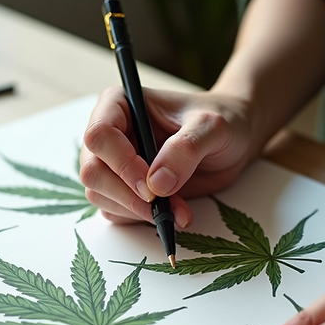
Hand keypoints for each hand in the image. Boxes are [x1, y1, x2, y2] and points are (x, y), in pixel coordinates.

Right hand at [80, 87, 257, 225]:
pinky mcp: (124, 189)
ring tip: (178, 210)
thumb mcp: (212, 127)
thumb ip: (185, 149)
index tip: (152, 187)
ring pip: (100, 195)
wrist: (232, 140)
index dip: (121, 164)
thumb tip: (157, 184)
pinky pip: (116, 212)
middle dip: (127, 195)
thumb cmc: (221, 120)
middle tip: (163, 206)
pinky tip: (172, 212)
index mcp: (120, 105)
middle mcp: (110, 134)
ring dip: (137, 211)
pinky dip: (142, 219)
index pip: (99, 136)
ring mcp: (113, 164)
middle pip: (92, 171)